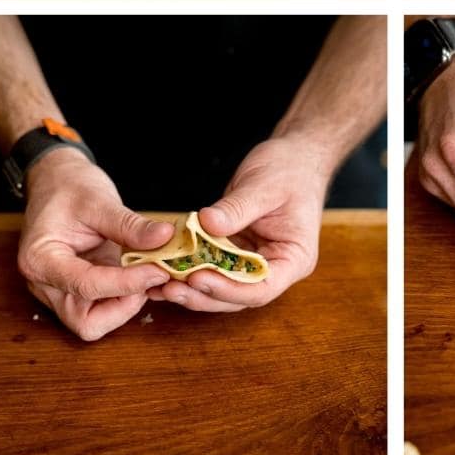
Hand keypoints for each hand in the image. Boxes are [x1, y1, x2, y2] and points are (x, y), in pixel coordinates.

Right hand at [17, 151, 171, 340]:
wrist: (55, 182)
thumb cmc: (68, 187)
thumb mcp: (99, 200)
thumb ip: (130, 225)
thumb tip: (165, 238)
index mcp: (40, 260)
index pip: (86, 285)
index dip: (126, 283)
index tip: (157, 271)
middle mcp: (44, 284)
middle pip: (85, 322)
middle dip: (122, 307)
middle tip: (148, 279)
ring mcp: (58, 292)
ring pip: (93, 323)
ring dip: (124, 307)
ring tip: (144, 276)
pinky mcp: (74, 293)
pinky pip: (99, 311)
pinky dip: (122, 301)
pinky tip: (137, 277)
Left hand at [151, 138, 326, 313]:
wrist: (295, 158)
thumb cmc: (289, 170)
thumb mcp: (264, 186)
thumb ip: (236, 208)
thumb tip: (205, 224)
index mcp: (294, 259)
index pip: (262, 288)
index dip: (229, 289)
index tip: (198, 278)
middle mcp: (275, 268)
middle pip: (238, 296)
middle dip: (203, 295)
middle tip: (170, 288)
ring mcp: (253, 263)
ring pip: (222, 288)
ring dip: (192, 289)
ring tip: (160, 285)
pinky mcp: (235, 254)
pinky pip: (213, 268)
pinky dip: (190, 271)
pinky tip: (164, 270)